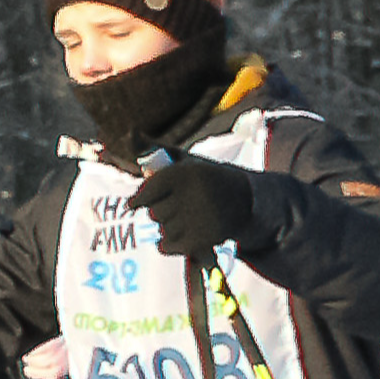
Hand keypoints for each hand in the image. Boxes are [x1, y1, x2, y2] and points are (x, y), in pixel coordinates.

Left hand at [127, 154, 281, 261]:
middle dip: (160, 211)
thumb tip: (131, 131)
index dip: (139, 199)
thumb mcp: (187, 161)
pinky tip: (178, 236)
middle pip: (154, 212)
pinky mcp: (203, 240)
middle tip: (177, 208)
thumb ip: (156, 149)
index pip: (149, 189)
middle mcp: (194, 195)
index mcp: (188, 173)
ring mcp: (199, 220)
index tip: (133, 204)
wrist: (248, 201)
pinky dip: (168, 245)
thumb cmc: (208, 179)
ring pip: (162, 230)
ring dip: (168, 227)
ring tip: (186, 219)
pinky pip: (168, 247)